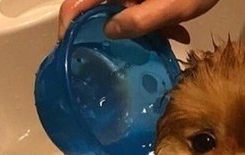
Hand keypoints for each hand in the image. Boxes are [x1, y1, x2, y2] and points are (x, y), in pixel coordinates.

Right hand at [58, 0, 219, 41]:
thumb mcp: (169, 7)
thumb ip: (140, 20)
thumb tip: (110, 32)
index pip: (76, 3)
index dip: (68, 26)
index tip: (71, 50)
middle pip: (99, 10)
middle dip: (115, 35)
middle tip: (126, 58)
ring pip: (123, 11)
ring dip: (141, 31)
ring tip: (166, 42)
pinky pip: (140, 7)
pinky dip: (155, 21)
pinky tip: (177, 32)